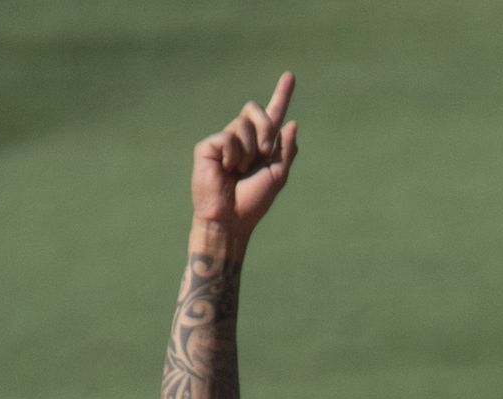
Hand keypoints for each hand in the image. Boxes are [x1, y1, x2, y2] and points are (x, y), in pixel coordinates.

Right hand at [192, 73, 298, 241]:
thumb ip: (286, 150)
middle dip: (265, 128)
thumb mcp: (277, 176)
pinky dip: (234, 156)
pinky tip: (227, 170)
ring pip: (242, 124)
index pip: (272, 115)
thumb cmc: (253, 202)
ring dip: (249, 150)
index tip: (291, 75)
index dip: (281, 95)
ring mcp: (225, 140)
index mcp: (261, 146)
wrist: (231, 218)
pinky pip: (228, 138)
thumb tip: (292, 123)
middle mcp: (242, 138)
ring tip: (240, 170)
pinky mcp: (210, 145)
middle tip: (264, 153)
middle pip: (255, 109)